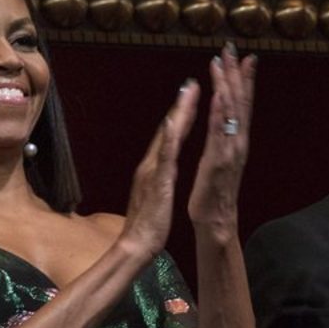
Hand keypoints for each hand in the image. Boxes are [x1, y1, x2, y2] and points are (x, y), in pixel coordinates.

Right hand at [119, 79, 198, 257]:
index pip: (170, 136)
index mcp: (155, 167)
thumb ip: (159, 177)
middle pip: (168, 130)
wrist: (135, 245)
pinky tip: (173, 124)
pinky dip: (168, 139)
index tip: (192, 95)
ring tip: (188, 91)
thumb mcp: (157, 194)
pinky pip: (164, 158)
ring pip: (167, 137)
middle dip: (181, 105)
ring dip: (177, 113)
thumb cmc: (147, 224)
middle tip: (192, 82)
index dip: (181, 115)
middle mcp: (152, 164)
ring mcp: (153, 171)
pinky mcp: (157, 183)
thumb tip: (162, 166)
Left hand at [188, 43, 255, 245]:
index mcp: (236, 141)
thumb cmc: (215, 191)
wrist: (215, 219)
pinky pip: (220, 132)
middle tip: (233, 48)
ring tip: (224, 62)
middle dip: (237, 74)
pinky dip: (221, 112)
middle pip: (240, 102)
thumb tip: (226, 120)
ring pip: (231, 112)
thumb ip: (224, 138)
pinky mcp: (218, 161)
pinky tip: (219, 93)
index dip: (244, 80)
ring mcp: (230, 150)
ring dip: (228, 85)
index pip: (242, 104)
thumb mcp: (221, 159)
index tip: (244, 56)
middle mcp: (238, 142)